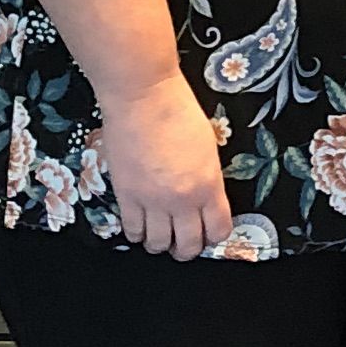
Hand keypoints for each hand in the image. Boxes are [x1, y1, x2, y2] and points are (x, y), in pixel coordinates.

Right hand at [99, 75, 236, 260]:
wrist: (143, 97)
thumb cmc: (178, 111)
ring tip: (160, 239)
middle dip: (188, 249)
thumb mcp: (208, 146)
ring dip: (161, 245)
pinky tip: (139, 228)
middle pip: (189, 244)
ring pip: (159, 243)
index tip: (209, 233)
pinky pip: (132, 230)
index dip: (214, 236)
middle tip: (184, 244)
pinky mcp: (126, 195)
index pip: (218, 229)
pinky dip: (137, 235)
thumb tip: (204, 197)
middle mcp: (182, 199)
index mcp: (209, 185)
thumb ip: (208, 177)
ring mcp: (152, 200)